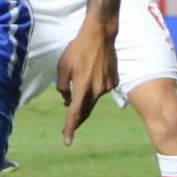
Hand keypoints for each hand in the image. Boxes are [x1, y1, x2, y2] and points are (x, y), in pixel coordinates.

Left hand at [55, 18, 118, 146]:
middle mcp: (97, 90)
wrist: (100, 34)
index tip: (67, 142)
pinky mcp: (114, 82)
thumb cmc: (78, 49)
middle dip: (77, 120)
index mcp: (83, 87)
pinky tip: (92, 73)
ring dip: (85, 98)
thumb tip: (66, 100)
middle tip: (69, 128)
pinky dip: (94, 87)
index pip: (74, 113)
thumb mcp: (63, 67)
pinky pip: (101, 90)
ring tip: (81, 81)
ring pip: (93, 99)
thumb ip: (63, 87)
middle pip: (85, 111)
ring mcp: (107, 87)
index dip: (70, 128)